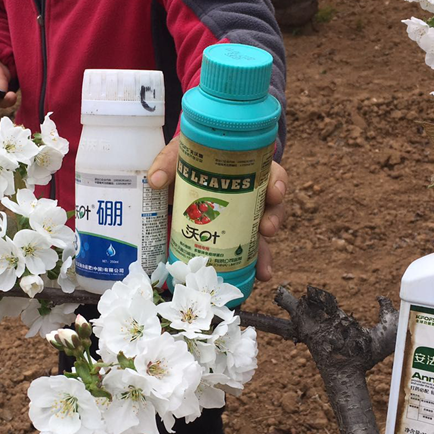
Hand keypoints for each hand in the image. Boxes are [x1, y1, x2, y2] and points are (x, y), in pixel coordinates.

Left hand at [148, 135, 287, 281]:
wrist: (170, 183)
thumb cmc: (182, 164)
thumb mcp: (177, 157)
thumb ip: (168, 163)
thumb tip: (156, 181)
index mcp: (243, 169)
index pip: (270, 172)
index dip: (277, 182)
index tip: (274, 193)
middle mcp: (248, 194)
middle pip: (271, 204)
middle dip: (273, 217)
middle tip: (266, 228)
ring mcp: (241, 217)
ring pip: (262, 231)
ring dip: (266, 249)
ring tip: (263, 266)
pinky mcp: (231, 237)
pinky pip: (247, 251)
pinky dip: (253, 264)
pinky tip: (258, 276)